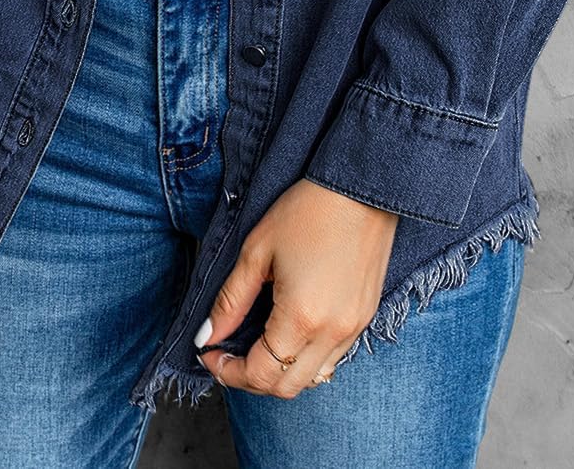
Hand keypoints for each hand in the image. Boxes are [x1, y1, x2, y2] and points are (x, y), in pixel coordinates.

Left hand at [194, 179, 398, 397]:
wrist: (362, 187)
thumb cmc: (308, 210)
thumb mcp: (257, 250)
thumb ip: (231, 300)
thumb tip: (207, 337)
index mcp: (301, 318)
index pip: (260, 374)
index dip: (228, 372)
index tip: (210, 353)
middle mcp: (332, 333)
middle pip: (286, 387)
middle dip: (251, 379)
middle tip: (229, 355)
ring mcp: (354, 327)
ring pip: (313, 378)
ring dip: (281, 372)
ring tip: (259, 345)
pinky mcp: (366, 316)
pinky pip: (334, 357)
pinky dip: (308, 358)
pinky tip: (292, 331)